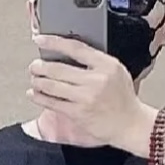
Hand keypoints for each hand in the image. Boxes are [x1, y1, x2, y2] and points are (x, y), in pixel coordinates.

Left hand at [29, 35, 153, 151]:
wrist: (130, 124)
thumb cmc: (123, 98)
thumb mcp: (116, 70)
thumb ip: (95, 61)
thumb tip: (68, 53)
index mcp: (106, 64)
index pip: (75, 48)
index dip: (54, 42)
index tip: (40, 39)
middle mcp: (95, 80)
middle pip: (59, 68)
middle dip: (40, 66)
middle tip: (34, 65)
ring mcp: (86, 98)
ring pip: (53, 86)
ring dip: (38, 82)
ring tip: (34, 79)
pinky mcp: (79, 113)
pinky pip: (54, 104)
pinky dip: (41, 98)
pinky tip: (34, 95)